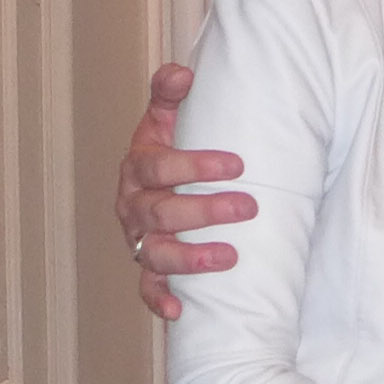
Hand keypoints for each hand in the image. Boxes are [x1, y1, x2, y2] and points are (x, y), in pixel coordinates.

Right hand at [116, 63, 254, 318]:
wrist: (154, 183)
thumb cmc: (168, 151)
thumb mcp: (166, 119)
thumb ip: (170, 94)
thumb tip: (181, 72)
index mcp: (138, 166)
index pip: (157, 165)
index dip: (193, 165)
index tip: (237, 165)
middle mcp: (133, 205)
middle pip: (161, 213)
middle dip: (204, 211)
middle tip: (249, 205)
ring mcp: (138, 240)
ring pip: (155, 254)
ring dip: (190, 259)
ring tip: (229, 257)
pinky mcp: (147, 268)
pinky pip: (147, 289)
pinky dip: (160, 301)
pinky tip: (181, 311)